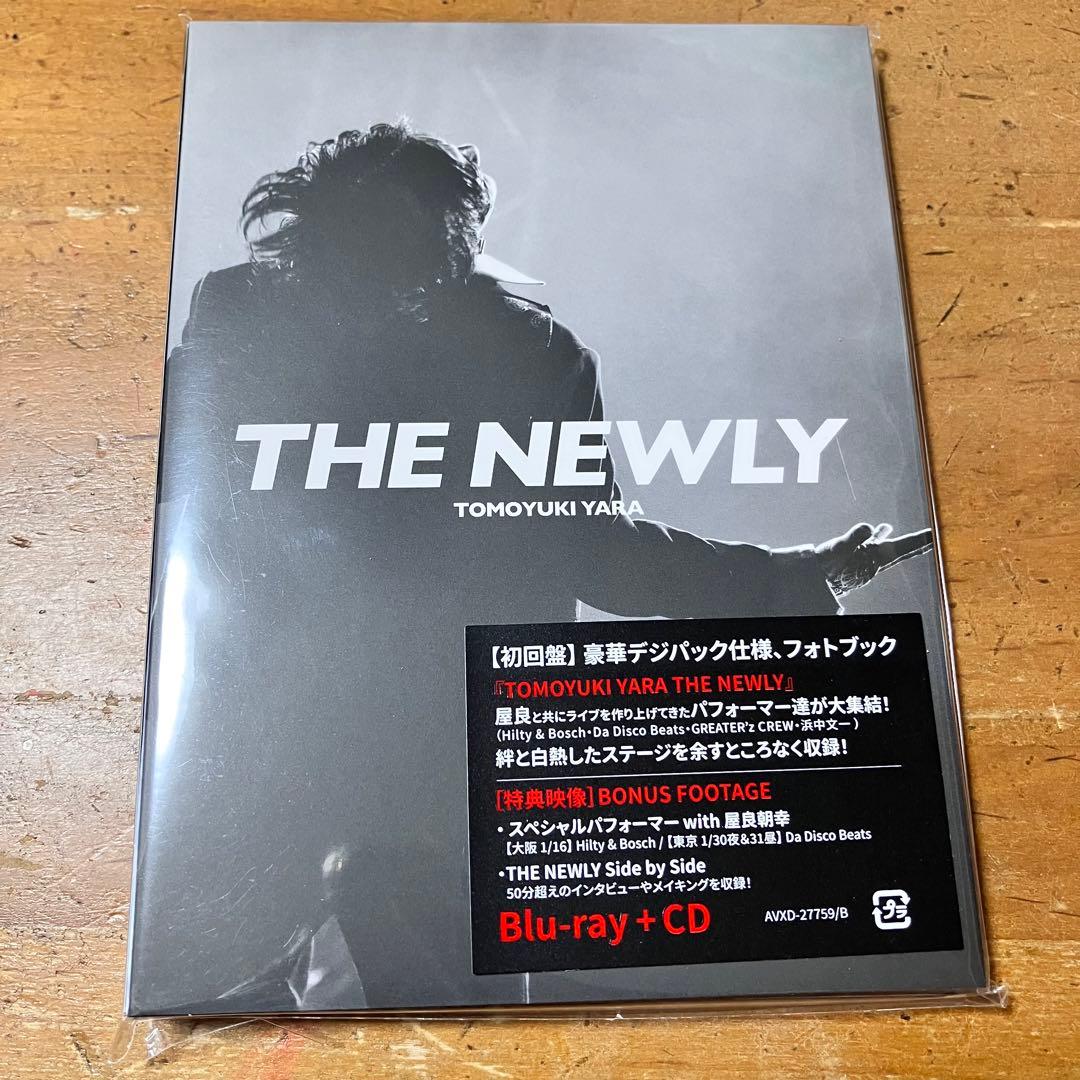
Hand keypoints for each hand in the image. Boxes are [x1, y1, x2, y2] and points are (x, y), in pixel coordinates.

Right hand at [815, 522, 932, 596]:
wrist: (816, 581)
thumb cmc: (827, 568)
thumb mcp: (838, 549)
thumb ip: (854, 537)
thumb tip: (869, 527)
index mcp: (875, 558)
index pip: (903, 548)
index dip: (918, 541)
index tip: (933, 535)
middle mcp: (875, 561)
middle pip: (902, 551)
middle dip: (917, 544)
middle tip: (933, 538)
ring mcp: (866, 560)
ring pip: (889, 548)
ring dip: (902, 542)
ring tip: (913, 535)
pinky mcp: (857, 558)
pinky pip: (874, 545)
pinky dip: (880, 537)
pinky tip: (880, 530)